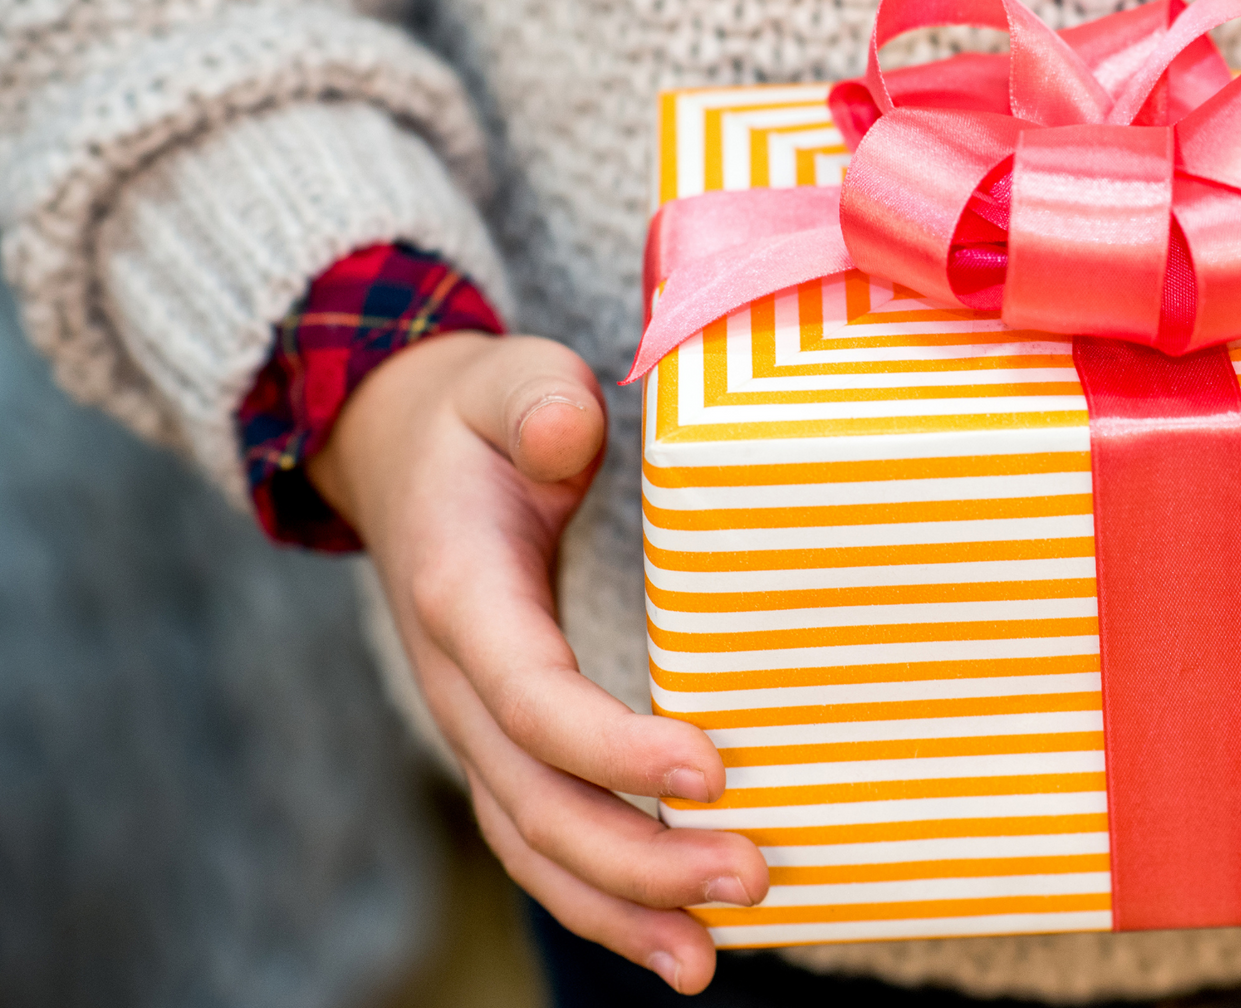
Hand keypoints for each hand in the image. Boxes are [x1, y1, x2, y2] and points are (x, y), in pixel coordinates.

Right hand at [310, 331, 764, 994]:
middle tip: (751, 875)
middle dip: (638, 857)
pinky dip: (604, 901)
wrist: (402, 452)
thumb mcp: (505, 377)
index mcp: (461, 598)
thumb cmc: (481, 415)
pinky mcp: (508, 747)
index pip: (531, 696)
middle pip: (536, 802)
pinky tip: (680, 942)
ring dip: (621, 908)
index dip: (613, 746)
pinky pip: (545, 840)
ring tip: (708, 958)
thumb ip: (535, 399)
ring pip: (534, 845)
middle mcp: (458, 683)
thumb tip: (567, 430)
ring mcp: (478, 727)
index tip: (712, 768)